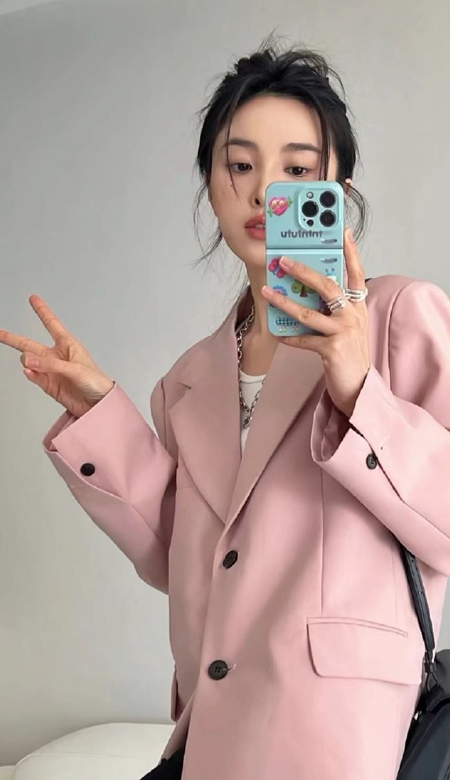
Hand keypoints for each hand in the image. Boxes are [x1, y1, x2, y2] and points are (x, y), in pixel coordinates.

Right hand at [0, 295, 114, 417]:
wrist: (98, 405)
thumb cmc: (96, 382)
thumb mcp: (76, 370)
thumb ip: (51, 365)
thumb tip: (29, 362)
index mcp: (68, 345)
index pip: (52, 324)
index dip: (42, 311)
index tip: (33, 298)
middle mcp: (57, 356)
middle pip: (30, 344)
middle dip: (13, 338)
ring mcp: (51, 370)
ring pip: (29, 361)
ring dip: (28, 361)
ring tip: (34, 366)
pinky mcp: (48, 384)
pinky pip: (33, 376)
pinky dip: (30, 374)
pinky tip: (30, 372)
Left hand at [261, 228, 370, 417]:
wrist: (359, 386)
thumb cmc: (349, 354)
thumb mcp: (347, 326)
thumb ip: (334, 308)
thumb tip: (306, 291)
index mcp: (358, 307)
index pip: (356, 273)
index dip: (351, 252)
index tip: (343, 232)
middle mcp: (353, 316)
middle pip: (327, 286)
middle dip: (303, 271)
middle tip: (284, 261)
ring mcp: (343, 332)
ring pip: (308, 312)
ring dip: (284, 302)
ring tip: (267, 292)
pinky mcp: (332, 349)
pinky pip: (303, 339)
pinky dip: (289, 336)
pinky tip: (278, 333)